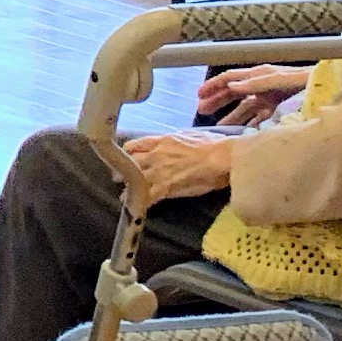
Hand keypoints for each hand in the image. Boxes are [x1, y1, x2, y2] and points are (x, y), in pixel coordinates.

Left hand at [119, 131, 241, 202]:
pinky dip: (139, 201)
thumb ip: (174, 140)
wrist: (221, 158)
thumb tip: (172, 142)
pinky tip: (134, 206)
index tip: (125, 157)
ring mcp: (158, 171)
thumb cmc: (213, 144)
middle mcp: (155, 155)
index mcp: (161, 141)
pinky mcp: (166, 187)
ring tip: (124, 193)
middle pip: (129, 162)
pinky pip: (147, 196)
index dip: (127, 153)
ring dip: (128, 187)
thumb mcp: (188, 135)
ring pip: (134, 180)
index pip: (134, 145)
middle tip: (119, 177)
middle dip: (123, 170)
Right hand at [196, 64, 308, 123]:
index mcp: (261, 75)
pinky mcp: (278, 110)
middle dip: (216, 99)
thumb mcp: (284, 80)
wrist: (333, 91)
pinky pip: (257, 117)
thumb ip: (260, 82)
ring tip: (215, 124)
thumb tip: (234, 85)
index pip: (231, 78)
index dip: (214, 85)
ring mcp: (270, 98)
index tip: (199, 94)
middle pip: (233, 92)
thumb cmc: (310, 82)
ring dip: (229, 113)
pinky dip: (245, 123)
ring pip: (243, 106)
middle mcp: (262, 86)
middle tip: (201, 109)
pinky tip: (238, 131)